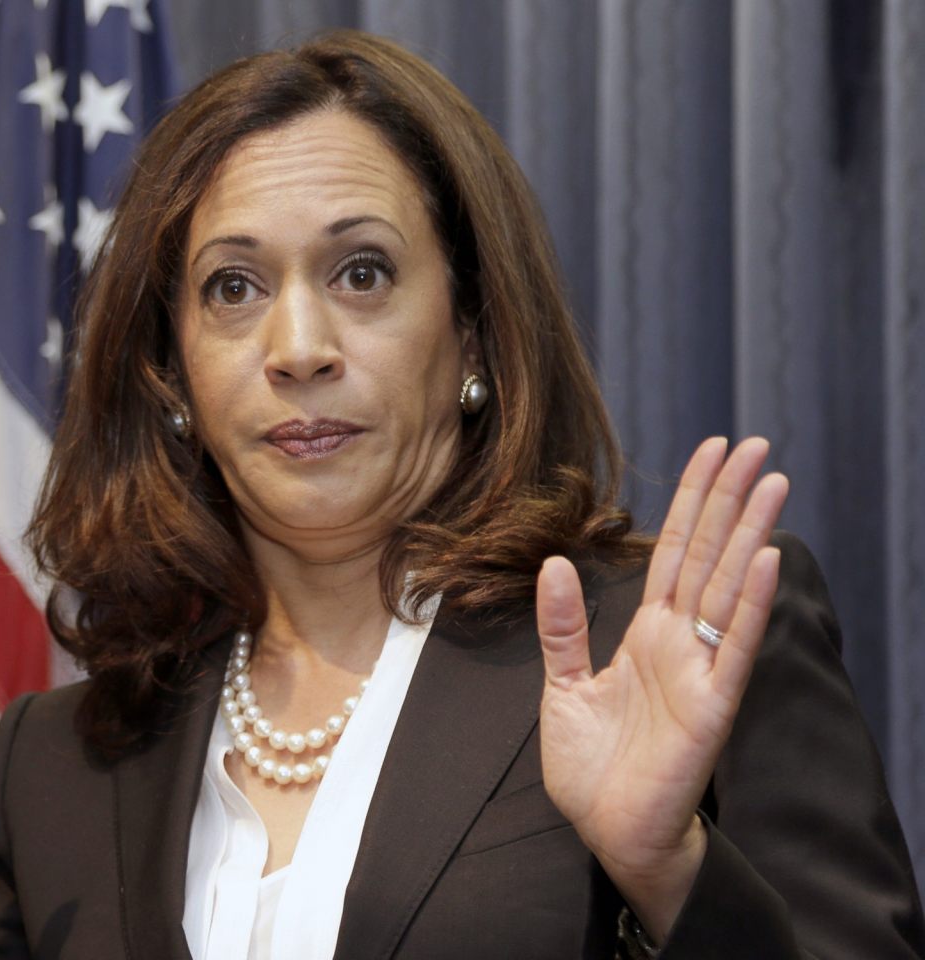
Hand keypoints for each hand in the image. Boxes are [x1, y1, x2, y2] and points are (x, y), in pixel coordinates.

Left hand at [535, 437, 787, 941]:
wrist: (607, 831)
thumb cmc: (592, 768)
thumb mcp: (563, 686)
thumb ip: (563, 627)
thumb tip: (554, 564)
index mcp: (646, 635)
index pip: (673, 554)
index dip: (691, 503)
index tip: (710, 453)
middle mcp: (680, 643)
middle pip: (708, 555)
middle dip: (729, 499)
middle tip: (754, 444)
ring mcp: (701, 670)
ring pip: (729, 586)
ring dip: (749, 532)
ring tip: (772, 479)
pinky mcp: (713, 705)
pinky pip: (735, 644)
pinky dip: (750, 601)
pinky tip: (764, 556)